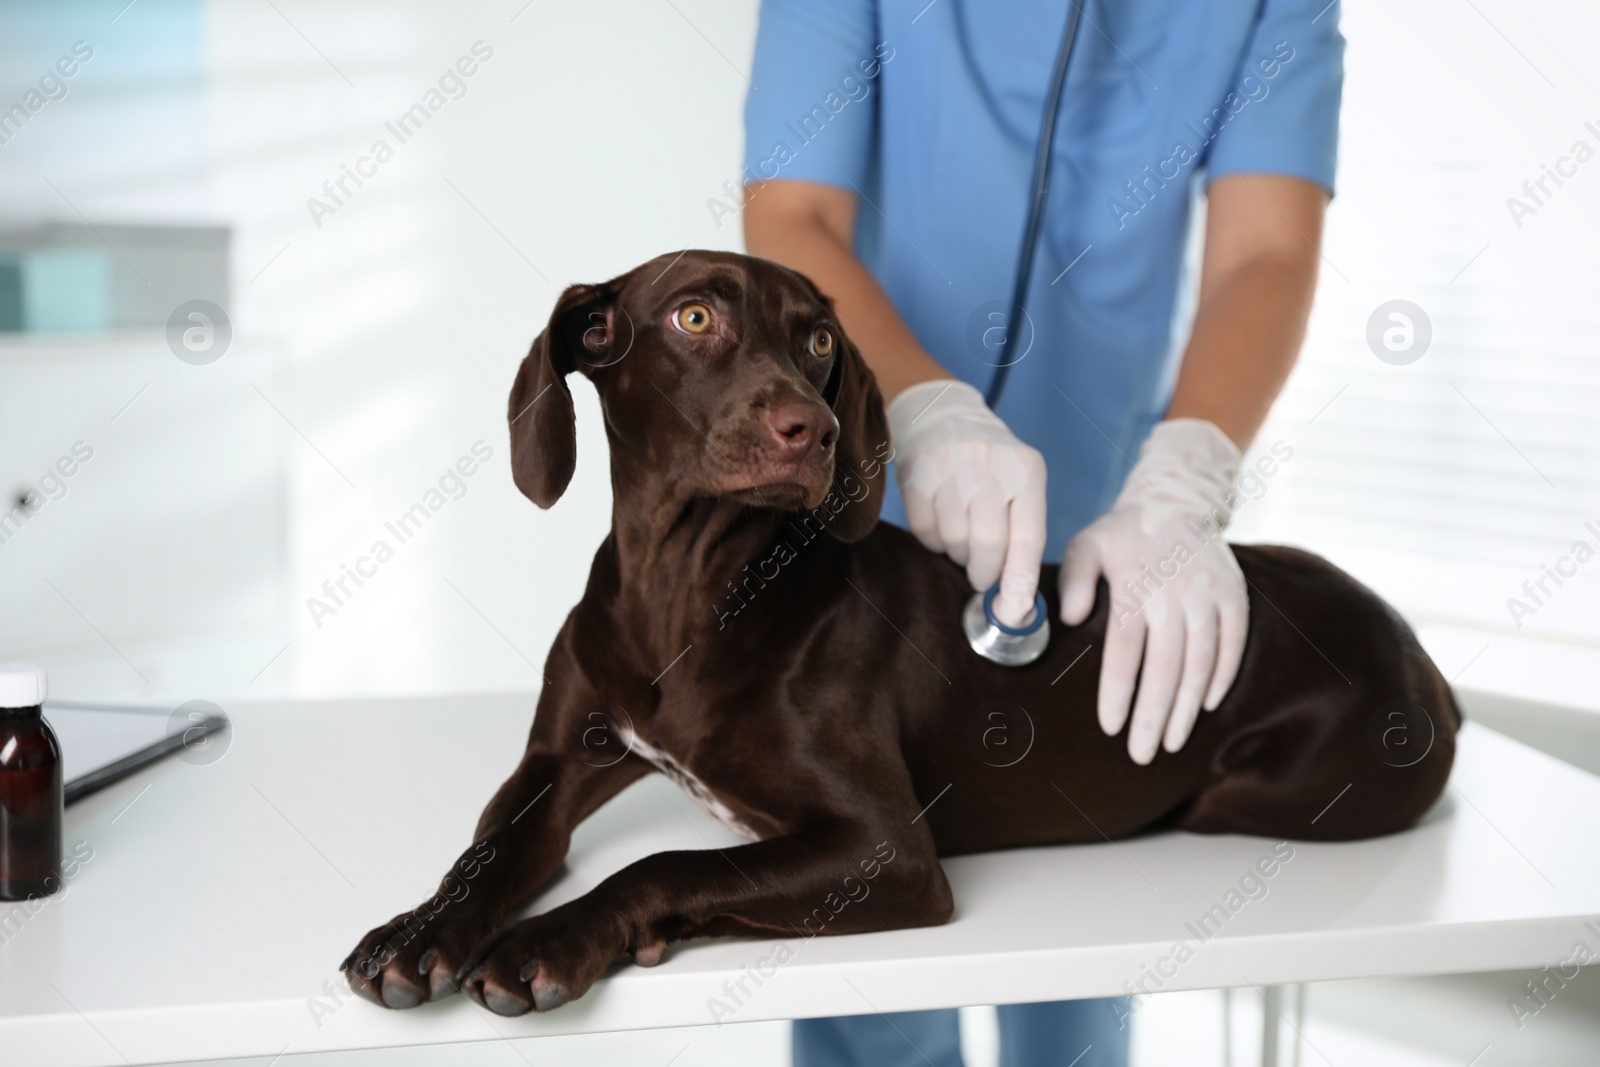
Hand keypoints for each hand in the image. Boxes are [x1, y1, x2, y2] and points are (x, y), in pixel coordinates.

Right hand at [887, 380, 1045, 625]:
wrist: (942, 414)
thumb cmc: (990, 465)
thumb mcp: (1019, 483)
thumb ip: (1022, 534)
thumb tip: (1016, 600)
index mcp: (1027, 471)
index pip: (1028, 538)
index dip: (1021, 581)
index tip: (1014, 611)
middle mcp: (992, 465)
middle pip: (988, 545)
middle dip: (985, 573)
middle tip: (981, 578)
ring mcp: (952, 467)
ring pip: (955, 540)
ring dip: (958, 554)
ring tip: (961, 540)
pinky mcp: (917, 473)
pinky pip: (925, 530)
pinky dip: (933, 541)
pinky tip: (940, 526)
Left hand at [1058, 419, 1248, 763]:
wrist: (1177, 498)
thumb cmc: (1122, 532)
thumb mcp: (1086, 545)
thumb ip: (1073, 582)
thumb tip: (1067, 621)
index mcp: (1134, 584)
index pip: (1124, 650)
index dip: (1118, 692)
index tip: (1110, 728)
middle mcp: (1174, 592)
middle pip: (1165, 666)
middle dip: (1154, 716)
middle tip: (1143, 755)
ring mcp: (1209, 593)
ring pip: (1201, 661)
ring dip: (1188, 707)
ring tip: (1174, 742)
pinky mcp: (1234, 594)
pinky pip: (1233, 642)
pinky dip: (1223, 676)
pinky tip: (1207, 705)